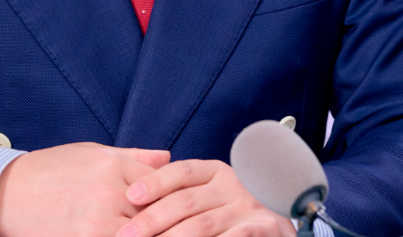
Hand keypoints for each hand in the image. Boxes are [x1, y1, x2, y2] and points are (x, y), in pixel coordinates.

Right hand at [0, 142, 169, 236]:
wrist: (6, 193)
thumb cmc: (51, 170)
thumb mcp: (92, 153)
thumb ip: (133, 157)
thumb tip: (167, 158)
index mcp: (113, 164)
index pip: (162, 184)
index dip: (173, 197)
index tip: (181, 207)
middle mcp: (109, 191)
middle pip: (156, 212)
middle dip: (167, 221)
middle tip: (182, 226)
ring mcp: (97, 220)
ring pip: (141, 232)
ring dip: (150, 233)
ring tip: (161, 234)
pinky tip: (129, 236)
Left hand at [120, 159, 295, 236]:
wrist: (276, 227)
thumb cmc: (231, 215)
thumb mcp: (209, 198)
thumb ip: (180, 197)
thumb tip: (133, 201)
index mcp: (215, 173)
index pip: (182, 172)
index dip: (156, 181)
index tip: (131, 195)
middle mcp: (232, 186)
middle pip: (185, 201)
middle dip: (151, 220)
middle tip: (125, 235)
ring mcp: (248, 208)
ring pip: (203, 225)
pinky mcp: (264, 228)